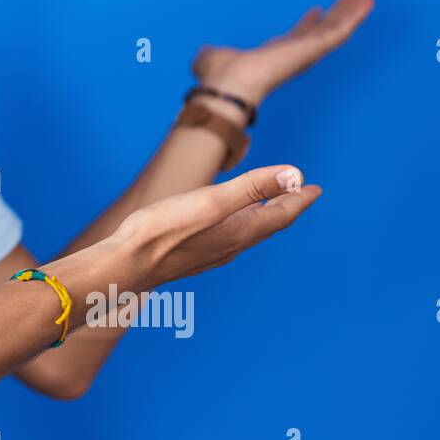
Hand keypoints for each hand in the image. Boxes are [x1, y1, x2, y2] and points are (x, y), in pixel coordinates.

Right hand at [109, 164, 322, 289]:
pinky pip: (228, 238)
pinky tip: (227, 224)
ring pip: (248, 232)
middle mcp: (230, 246)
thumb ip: (251, 187)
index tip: (314, 188)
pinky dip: (240, 224)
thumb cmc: (163, 231)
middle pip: (267, 224)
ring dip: (263, 216)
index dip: (299, 199)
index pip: (280, 213)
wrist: (125, 265)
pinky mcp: (192, 256)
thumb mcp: (211, 201)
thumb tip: (294, 174)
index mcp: (239, 232)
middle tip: (300, 195)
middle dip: (285, 207)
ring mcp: (210, 253)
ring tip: (268, 206)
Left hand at [190, 0, 374, 105]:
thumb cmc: (218, 77)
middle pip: (320, 32)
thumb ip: (210, 55)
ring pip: (334, 30)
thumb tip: (202, 56)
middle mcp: (292, 55)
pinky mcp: (314, 48)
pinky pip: (340, 30)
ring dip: (351, 13)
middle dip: (335, 16)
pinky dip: (354, 16)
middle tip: (349, 0)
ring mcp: (306, 52)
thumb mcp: (211, 58)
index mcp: (271, 57)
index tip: (316, 11)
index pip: (294, 39)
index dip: (307, 25)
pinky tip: (366, 2)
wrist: (229, 85)